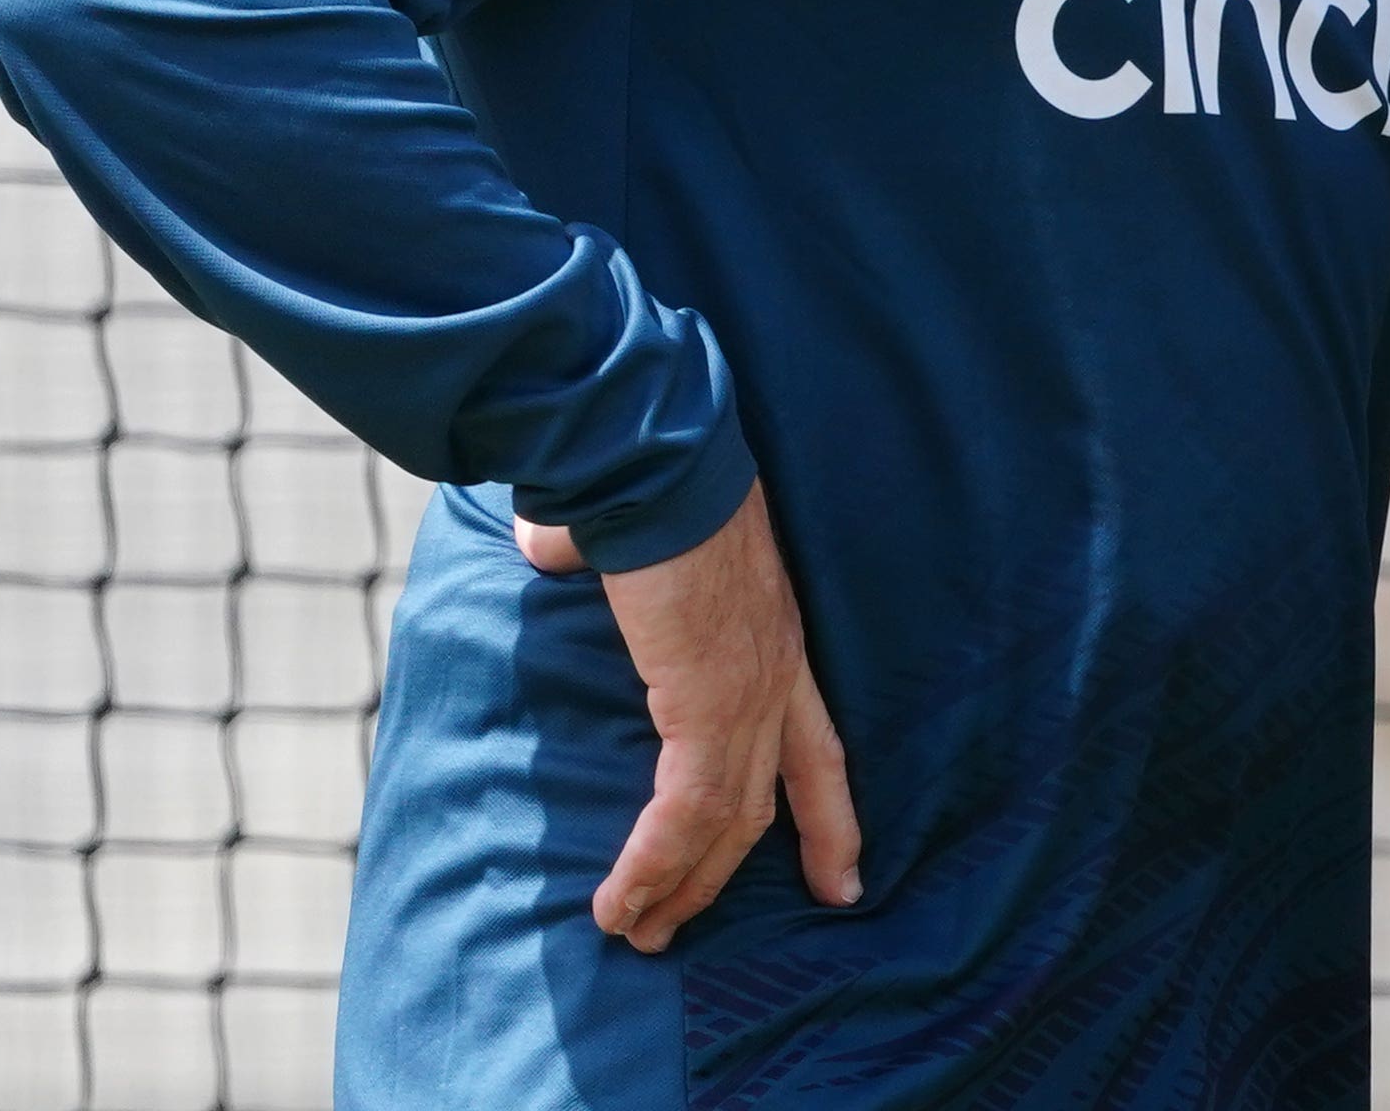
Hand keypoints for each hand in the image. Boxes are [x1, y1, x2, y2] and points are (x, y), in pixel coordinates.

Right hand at [515, 488, 862, 952]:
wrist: (647, 454)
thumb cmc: (634, 475)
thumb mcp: (626, 535)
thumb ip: (592, 553)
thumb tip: (547, 542)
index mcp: (773, 638)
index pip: (817, 747)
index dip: (829, 816)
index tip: (842, 880)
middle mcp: (775, 672)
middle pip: (771, 799)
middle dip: (730, 876)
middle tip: (681, 934)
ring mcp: (749, 689)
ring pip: (726, 821)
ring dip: (679, 886)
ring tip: (636, 935)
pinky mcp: (707, 702)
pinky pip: (685, 811)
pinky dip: (653, 865)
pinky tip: (619, 905)